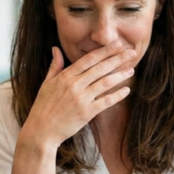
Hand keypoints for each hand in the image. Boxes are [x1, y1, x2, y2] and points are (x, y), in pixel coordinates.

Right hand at [22, 44, 136, 148]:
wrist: (41, 130)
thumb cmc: (43, 106)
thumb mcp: (46, 83)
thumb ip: (55, 65)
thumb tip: (56, 48)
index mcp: (65, 76)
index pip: (89, 59)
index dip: (105, 50)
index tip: (117, 44)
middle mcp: (74, 85)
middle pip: (100, 68)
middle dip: (118, 59)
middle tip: (132, 52)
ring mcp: (81, 99)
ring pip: (105, 83)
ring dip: (120, 75)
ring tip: (131, 69)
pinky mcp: (86, 113)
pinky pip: (105, 101)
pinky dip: (117, 95)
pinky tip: (127, 90)